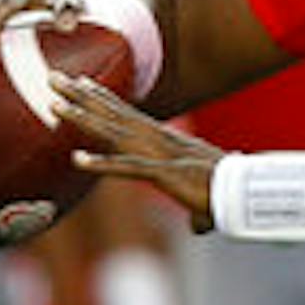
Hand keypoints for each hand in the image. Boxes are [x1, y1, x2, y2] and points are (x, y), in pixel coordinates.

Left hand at [53, 72, 224, 229]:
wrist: (250, 194)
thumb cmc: (231, 195)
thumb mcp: (207, 202)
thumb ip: (196, 213)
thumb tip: (198, 227)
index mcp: (167, 142)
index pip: (129, 114)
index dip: (103, 98)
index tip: (81, 82)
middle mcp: (160, 140)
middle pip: (114, 113)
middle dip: (82, 95)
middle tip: (54, 77)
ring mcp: (160, 154)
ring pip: (113, 132)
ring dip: (82, 118)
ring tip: (54, 106)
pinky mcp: (163, 173)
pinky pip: (126, 168)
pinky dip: (102, 164)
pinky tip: (77, 160)